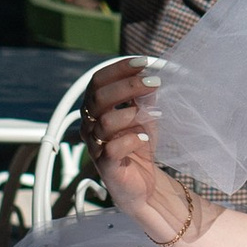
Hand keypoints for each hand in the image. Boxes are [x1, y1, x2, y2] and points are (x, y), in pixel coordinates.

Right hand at [87, 59, 194, 245]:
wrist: (144, 185)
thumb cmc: (139, 145)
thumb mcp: (145, 114)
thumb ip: (144, 96)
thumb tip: (150, 74)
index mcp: (94, 109)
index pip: (97, 81)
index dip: (118, 69)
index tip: (143, 62)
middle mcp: (89, 125)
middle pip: (99, 98)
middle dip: (128, 86)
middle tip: (154, 82)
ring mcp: (95, 146)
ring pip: (105, 122)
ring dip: (133, 113)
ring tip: (156, 112)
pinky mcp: (106, 166)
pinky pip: (113, 148)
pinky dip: (131, 138)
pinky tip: (145, 136)